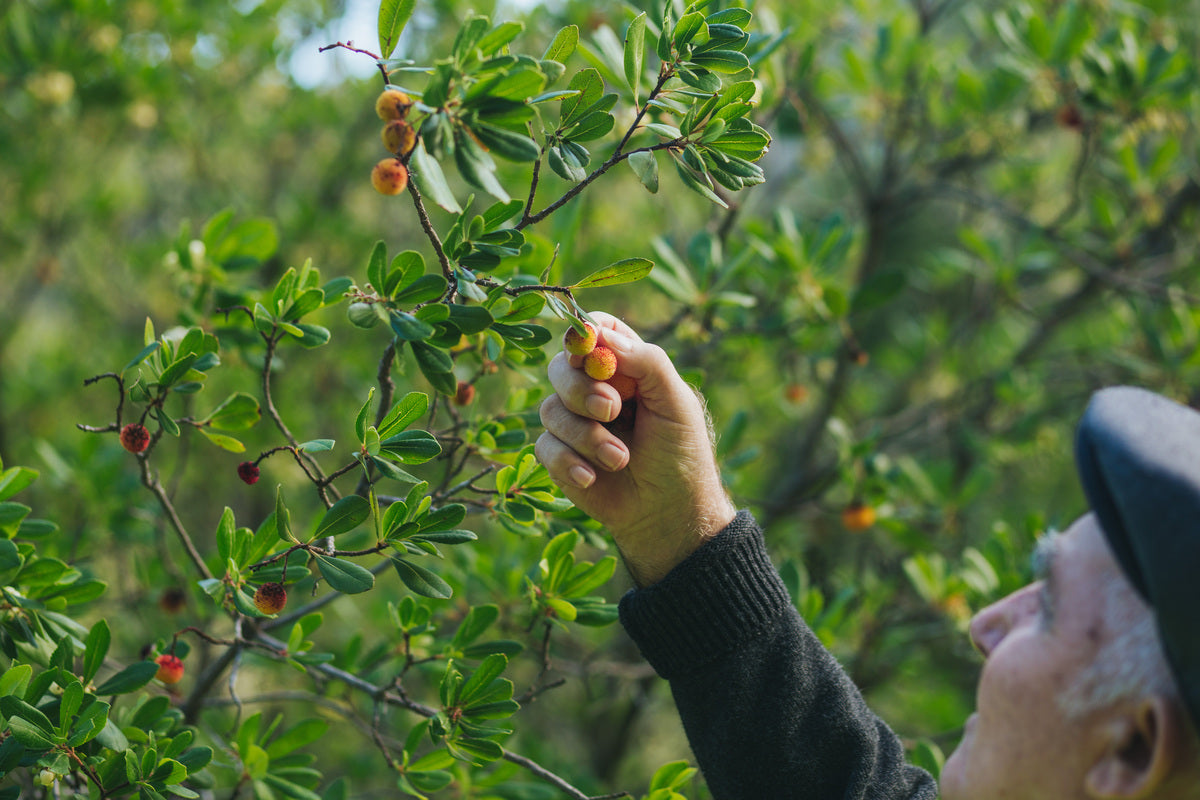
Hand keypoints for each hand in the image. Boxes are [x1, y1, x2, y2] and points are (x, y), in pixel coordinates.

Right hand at [535, 312, 736, 585]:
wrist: (669, 515)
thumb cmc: (680, 455)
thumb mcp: (676, 403)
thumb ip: (646, 362)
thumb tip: (601, 335)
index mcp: (627, 368)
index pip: (596, 331)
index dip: (585, 334)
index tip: (588, 349)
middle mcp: (595, 389)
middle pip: (560, 366)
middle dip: (581, 389)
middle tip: (611, 410)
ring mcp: (574, 423)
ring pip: (550, 409)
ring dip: (586, 436)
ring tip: (620, 459)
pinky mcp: (559, 456)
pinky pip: (544, 446)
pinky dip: (569, 462)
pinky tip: (594, 478)